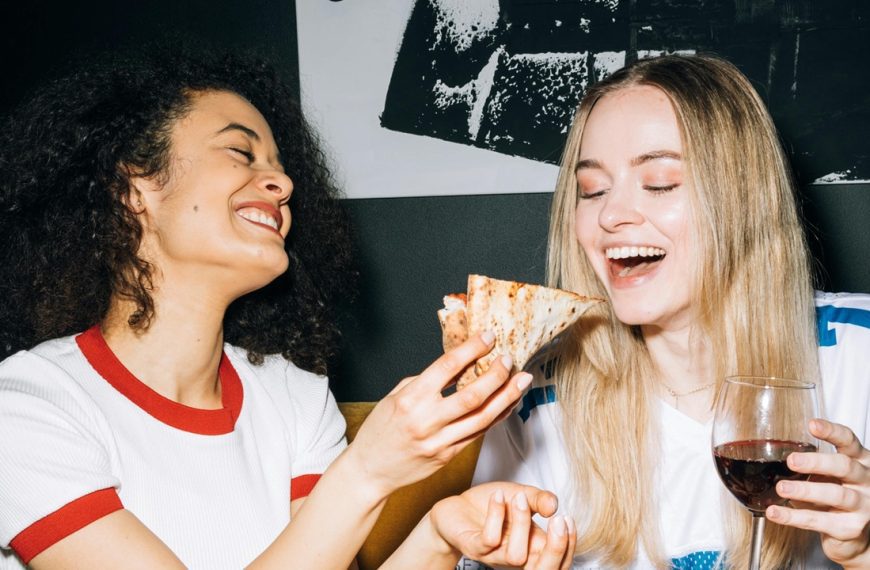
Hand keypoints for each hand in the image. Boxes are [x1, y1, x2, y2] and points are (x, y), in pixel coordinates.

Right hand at [345, 332, 531, 497]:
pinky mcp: (448, 456)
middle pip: (472, 395)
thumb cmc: (380, 430)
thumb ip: (426, 381)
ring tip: (522, 381)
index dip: (472, 349)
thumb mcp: (395, 396)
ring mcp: (439, 441)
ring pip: (482, 418)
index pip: (447, 367)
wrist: (370, 470)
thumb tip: (457, 366)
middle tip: (509, 360)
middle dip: (496, 375)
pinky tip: (508, 404)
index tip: (488, 337)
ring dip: (506, 397)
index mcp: (410, 399)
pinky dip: (496, 417)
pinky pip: (478, 434)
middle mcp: (426, 420)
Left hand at [429, 482, 575, 568]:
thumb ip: (539, 499)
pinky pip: (489, 540)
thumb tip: (555, 505)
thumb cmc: (491, 505)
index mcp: (531, 547)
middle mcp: (515, 555)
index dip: (568, 546)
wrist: (457, 507)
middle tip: (559, 520)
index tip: (567, 518)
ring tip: (518, 497)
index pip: (558, 562)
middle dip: (555, 548)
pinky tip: (497, 496)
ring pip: (516, 556)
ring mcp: (494, 554)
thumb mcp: (521, 495)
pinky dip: (496, 515)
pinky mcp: (473, 547)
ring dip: (521, 523)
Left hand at [766, 419, 869, 567]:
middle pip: (844, 466)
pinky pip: (821, 521)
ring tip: (781, 488)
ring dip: (805, 491)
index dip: (832, 431)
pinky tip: (775, 512)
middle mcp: (865, 481)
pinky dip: (794, 517)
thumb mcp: (827, 475)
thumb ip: (809, 465)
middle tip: (791, 461)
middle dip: (816, 462)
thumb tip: (769, 454)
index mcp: (859, 461)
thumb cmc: (836, 496)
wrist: (855, 536)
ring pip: (836, 495)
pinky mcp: (851, 529)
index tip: (812, 424)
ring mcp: (862, 506)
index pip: (848, 441)